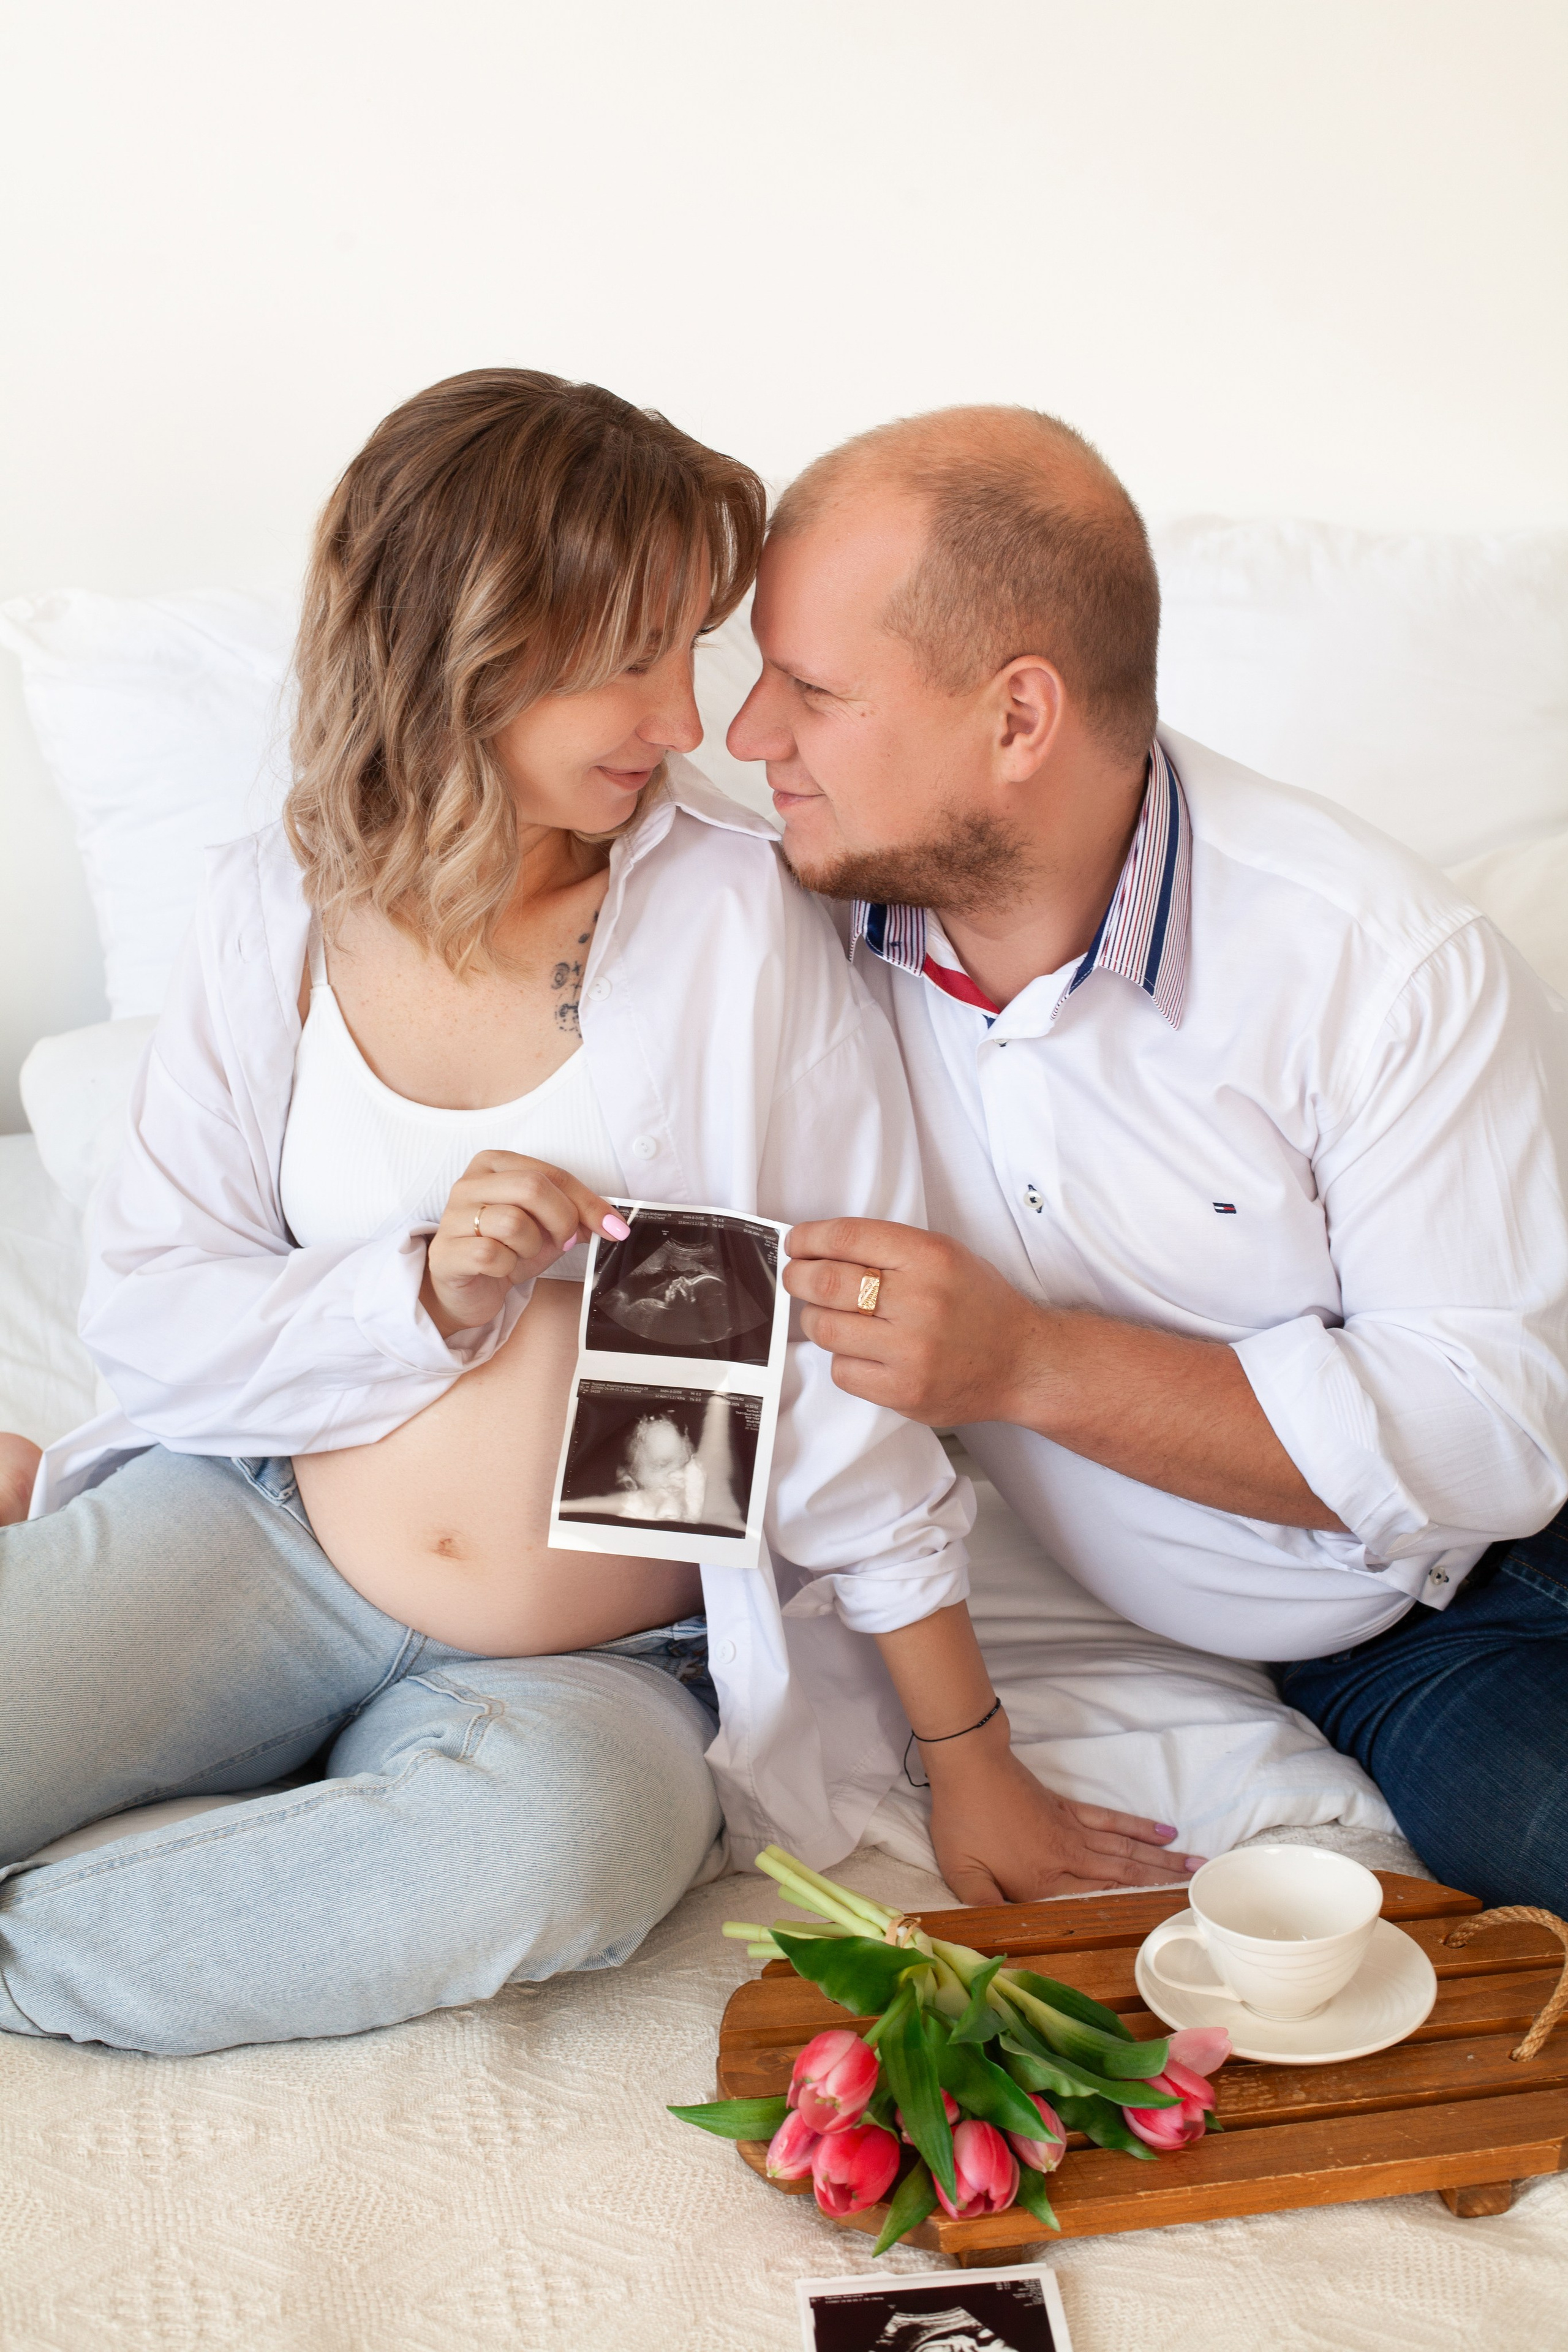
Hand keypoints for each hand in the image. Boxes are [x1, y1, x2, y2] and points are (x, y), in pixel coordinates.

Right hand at [422, 1151, 628, 1337]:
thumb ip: (575, 1217)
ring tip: (520, 1254)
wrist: (467, 1290)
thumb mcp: (546, 1228)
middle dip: (561, 1221)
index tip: (613, 1226)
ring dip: (531, 1247)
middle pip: (532, 1188)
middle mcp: (469, 1184)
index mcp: (494, 1165)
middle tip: (562, 1241)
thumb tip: (609, 1221)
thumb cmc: (504, 1250)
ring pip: (513, 1222)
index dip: (588, 1202)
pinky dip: (507, 1267)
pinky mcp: (445, 1252)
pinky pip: (491, 1254)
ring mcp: (453, 1217)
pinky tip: (500, 1268)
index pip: (552, 1173)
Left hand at [785, 1217, 1039, 1425]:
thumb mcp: (945, 1256)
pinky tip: (860, 1351)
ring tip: (828, 1315)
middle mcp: (920, 1301)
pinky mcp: (904, 1390)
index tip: (796, 1243)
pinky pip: (842, 1371)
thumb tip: (821, 1249)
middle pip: (827, 1282)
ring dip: (816, 1319)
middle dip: (798, 1277)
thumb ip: (889, 1249)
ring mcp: (911, 1350)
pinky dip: (842, 1358)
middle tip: (796, 1277)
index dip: (809, 1238)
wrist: (1021, 1362)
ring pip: (826, 1329)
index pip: (847, 1237)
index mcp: (930, 1257)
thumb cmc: (980, 1306)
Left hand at [925, 1726, 1202, 1902]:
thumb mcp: (963, 1875)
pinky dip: (1139, 1826)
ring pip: (1126, 1848)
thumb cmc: (962, 1822)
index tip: (1176, 1917)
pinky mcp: (1069, 1808)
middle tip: (1204, 1890)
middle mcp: (1067, 1858)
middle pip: (1125, 1874)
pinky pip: (1112, 1821)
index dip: (1136, 1909)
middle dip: (1164, 1884)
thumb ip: (986, 1911)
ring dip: (1162, 1858)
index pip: (1098, 1901)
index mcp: (1044, 1883)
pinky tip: (1165, 1831)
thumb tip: (1006, 1942)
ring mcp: (1072, 1830)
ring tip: (1197, 1865)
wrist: (969, 1765)